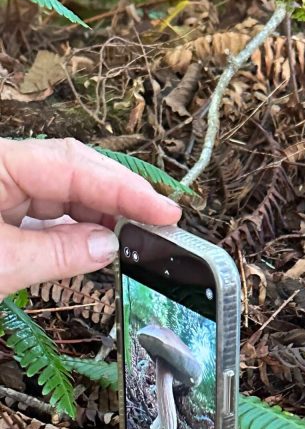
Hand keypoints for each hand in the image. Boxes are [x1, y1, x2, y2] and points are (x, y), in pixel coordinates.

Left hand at [0, 137, 180, 295]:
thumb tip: (108, 246)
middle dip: (121, 196)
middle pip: (74, 172)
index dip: (125, 189)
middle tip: (163, 221)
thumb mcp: (3, 263)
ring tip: (138, 236)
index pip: (73, 166)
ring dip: (104, 216)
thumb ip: (58, 252)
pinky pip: (49, 216)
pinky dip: (79, 230)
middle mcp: (3, 170)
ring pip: (64, 195)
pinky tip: (103, 242)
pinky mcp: (2, 215)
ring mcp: (2, 191)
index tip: (164, 212)